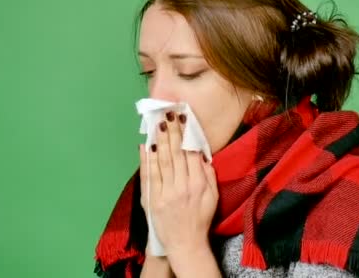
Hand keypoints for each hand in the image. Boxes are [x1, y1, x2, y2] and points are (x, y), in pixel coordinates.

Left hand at [138, 111, 218, 259]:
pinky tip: (145, 146)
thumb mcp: (213, 197)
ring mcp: (165, 193)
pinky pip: (149, 175)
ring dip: (159, 141)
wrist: (185, 243)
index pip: (191, 154)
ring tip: (157, 124)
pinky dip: (146, 159)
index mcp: (198, 185)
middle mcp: (182, 187)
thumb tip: (202, 154)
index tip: (183, 120)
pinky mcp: (152, 199)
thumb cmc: (200, 218)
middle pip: (175, 154)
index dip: (186, 135)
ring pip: (162, 161)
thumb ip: (209, 175)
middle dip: (171, 132)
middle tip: (168, 115)